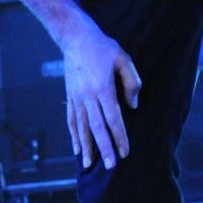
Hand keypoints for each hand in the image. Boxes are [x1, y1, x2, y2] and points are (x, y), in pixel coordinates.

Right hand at [61, 15, 140, 170]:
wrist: (75, 37)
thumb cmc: (101, 46)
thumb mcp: (123, 58)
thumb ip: (132, 82)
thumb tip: (133, 105)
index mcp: (103, 88)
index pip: (113, 119)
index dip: (120, 137)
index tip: (125, 152)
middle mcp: (88, 96)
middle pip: (97, 128)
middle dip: (104, 148)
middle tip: (110, 165)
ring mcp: (76, 97)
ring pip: (82, 127)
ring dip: (87, 146)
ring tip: (89, 164)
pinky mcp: (70, 96)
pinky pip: (72, 119)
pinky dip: (74, 134)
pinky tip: (76, 147)